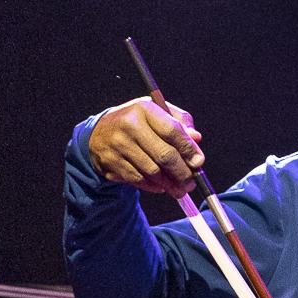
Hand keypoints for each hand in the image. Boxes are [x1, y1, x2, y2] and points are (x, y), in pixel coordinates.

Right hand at [89, 96, 204, 197]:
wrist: (98, 133)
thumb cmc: (136, 122)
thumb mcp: (157, 112)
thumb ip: (179, 122)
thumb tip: (196, 139)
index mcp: (144, 109)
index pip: (172, 130)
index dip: (188, 149)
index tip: (199, 162)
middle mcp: (129, 125)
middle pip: (164, 155)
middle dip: (182, 173)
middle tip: (191, 182)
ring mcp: (118, 145)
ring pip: (153, 172)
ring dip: (170, 184)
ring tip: (180, 188)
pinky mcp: (111, 162)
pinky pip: (139, 180)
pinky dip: (154, 186)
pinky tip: (161, 186)